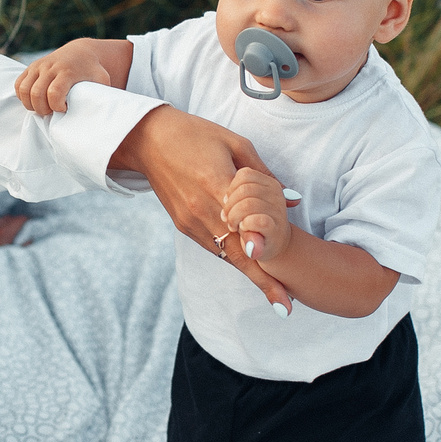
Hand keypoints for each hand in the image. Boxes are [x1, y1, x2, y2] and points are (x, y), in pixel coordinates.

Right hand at [14, 39, 122, 116]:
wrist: (81, 52)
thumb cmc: (92, 72)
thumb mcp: (102, 81)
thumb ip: (100, 95)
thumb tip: (101, 116)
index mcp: (68, 71)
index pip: (54, 92)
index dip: (56, 106)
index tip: (64, 109)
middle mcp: (51, 67)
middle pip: (36, 94)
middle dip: (42, 109)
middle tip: (52, 112)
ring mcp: (39, 66)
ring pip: (24, 90)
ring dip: (30, 104)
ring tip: (43, 108)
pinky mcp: (31, 67)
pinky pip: (19, 85)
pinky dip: (23, 96)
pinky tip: (35, 100)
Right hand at [113, 107, 296, 311]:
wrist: (148, 140)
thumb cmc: (196, 135)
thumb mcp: (235, 144)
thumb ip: (264, 175)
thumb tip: (292, 200)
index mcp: (218, 187)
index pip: (249, 234)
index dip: (266, 264)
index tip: (284, 289)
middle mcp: (202, 212)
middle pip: (237, 256)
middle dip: (263, 282)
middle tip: (286, 307)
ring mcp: (190, 222)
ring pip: (225, 254)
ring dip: (249, 270)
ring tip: (274, 290)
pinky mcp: (182, 225)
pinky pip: (212, 245)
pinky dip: (231, 254)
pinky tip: (249, 261)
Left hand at [223, 167, 296, 264]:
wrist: (274, 243)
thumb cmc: (255, 220)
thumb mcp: (247, 201)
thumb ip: (237, 192)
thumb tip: (224, 197)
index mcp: (268, 183)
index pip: (244, 174)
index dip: (231, 189)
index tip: (228, 203)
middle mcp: (276, 193)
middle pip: (244, 189)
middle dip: (230, 206)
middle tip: (227, 219)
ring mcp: (277, 210)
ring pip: (248, 204)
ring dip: (234, 217)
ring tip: (233, 226)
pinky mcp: (275, 228)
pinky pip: (256, 220)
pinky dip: (245, 225)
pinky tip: (244, 229)